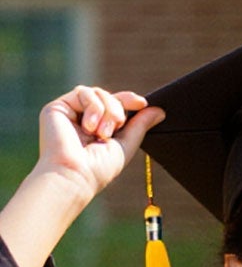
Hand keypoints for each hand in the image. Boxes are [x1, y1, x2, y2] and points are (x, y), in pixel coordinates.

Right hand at [34, 87, 159, 205]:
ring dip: (107, 110)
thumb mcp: (126, 145)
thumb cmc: (99, 168)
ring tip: (102, 133)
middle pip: (108, 96)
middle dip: (118, 109)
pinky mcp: (57, 107)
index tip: (142, 103)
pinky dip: (93, 107)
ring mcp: (70, 112)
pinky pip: (83, 92)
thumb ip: (140, 126)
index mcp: (98, 127)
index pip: (115, 105)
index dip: (129, 100)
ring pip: (97, 92)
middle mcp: (83, 118)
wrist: (75, 174)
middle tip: (115, 129)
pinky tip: (89, 127)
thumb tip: (159, 110)